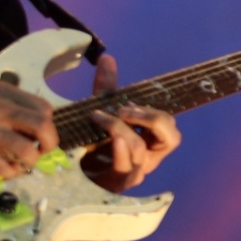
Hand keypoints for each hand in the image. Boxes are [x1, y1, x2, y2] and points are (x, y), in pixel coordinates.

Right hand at [0, 76, 55, 178]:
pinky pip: (2, 167)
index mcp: (4, 93)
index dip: (48, 126)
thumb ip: (8, 103)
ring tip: (20, 165)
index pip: (44, 109)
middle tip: (38, 153)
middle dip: (48, 145)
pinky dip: (8, 173)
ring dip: (29, 163)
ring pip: (27, 150)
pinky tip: (3, 171)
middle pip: (43, 127)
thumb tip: (30, 124)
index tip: (40, 135)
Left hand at [79, 53, 180, 191]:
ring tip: (99, 117)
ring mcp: (134, 172)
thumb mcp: (101, 114)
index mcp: (151, 143)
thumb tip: (107, 57)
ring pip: (141, 149)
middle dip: (150, 118)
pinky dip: (121, 152)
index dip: (154, 113)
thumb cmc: (92, 146)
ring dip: (120, 128)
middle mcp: (148, 159)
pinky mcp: (116, 183)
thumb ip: (106, 89)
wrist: (69, 175)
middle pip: (171, 138)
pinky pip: (125, 168)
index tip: (128, 103)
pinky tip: (113, 140)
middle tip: (124, 109)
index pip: (170, 127)